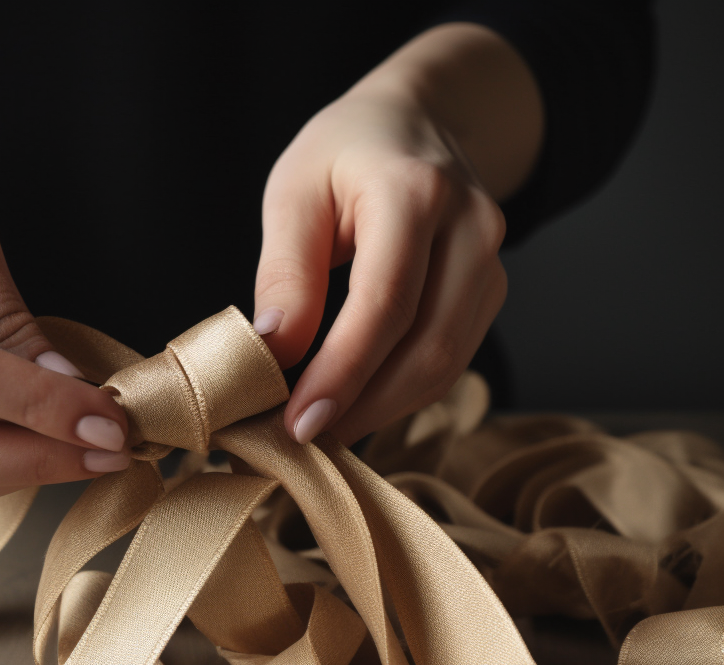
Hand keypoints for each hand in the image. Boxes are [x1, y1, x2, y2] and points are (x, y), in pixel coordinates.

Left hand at [252, 24, 542, 445]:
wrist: (415, 123)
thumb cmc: (344, 153)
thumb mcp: (294, 192)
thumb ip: (286, 272)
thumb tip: (276, 352)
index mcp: (416, 192)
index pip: (384, 303)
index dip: (342, 373)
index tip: (298, 421)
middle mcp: (471, 229)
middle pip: (426, 345)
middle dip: (363, 406)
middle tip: (304, 439)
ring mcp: (492, 263)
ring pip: (445, 363)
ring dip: (383, 410)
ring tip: (325, 430)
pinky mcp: (489, 293)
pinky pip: (451, 360)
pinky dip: (403, 394)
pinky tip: (359, 406)